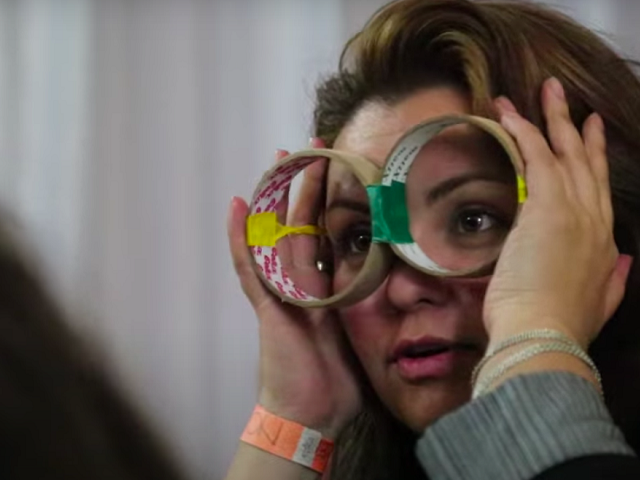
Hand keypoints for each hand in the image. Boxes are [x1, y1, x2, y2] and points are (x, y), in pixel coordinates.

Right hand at [227, 138, 360, 437]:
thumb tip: (406, 285)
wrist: (310, 412)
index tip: (344, 167)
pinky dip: (241, 239)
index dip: (334, 200)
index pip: (330, 232)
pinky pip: (251, 267)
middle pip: (303, 222)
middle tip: (313, 146)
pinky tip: (237, 208)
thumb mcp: (363, 332)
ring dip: (278, 197)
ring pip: (279, 233)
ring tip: (279, 160)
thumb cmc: (334, 378)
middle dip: (308, 185)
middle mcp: (302, 280)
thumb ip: (373, 305)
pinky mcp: (267, 305)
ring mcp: (282, 290)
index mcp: (326, 284)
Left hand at [484, 77, 632, 349]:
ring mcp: (572, 210)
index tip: (592, 135)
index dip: (596, 159)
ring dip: (552, 118)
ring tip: (544, 90)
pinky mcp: (546, 207)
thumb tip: (623, 261)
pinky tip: (510, 114)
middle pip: (587, 164)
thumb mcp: (596, 303)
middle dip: (576, 127)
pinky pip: (537, 159)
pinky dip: (524, 133)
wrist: (544, 335)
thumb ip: (612, 279)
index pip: (599, 190)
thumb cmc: (558, 326)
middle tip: (567, 99)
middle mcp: (593, 220)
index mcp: (603, 244)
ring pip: (565, 153)